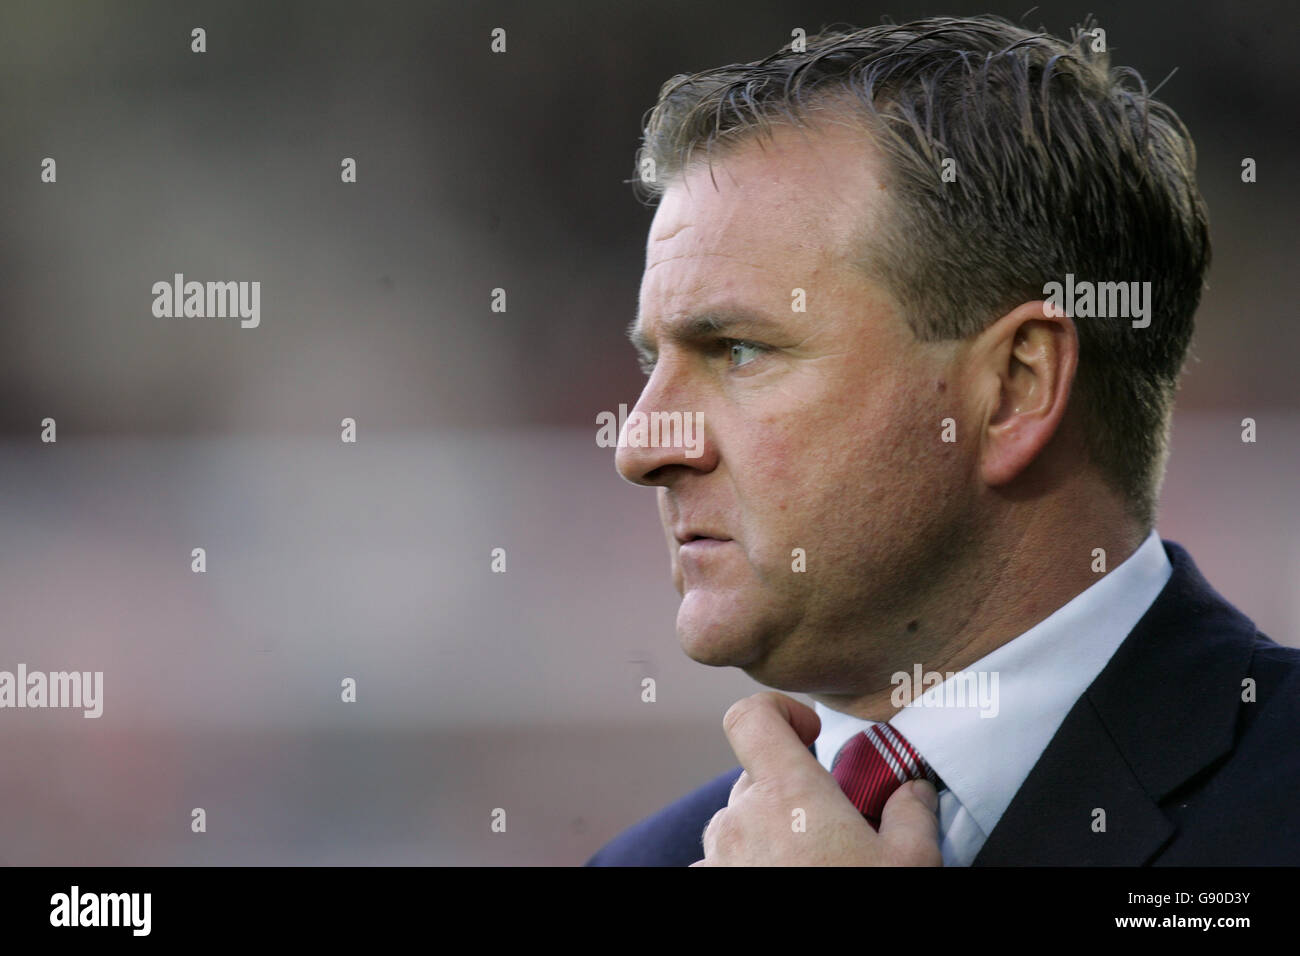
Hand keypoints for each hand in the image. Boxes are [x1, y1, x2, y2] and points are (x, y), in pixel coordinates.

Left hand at [691, 691, 941, 865]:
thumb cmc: (868, 912)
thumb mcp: (912, 862)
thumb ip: (911, 810)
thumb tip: (913, 789)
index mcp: (787, 792)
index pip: (750, 717)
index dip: (778, 712)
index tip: (811, 734)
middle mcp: (740, 818)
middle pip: (754, 777)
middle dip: (790, 792)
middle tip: (833, 826)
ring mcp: (717, 859)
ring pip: (736, 822)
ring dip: (767, 833)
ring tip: (812, 866)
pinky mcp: (709, 887)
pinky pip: (723, 863)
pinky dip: (749, 867)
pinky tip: (785, 884)